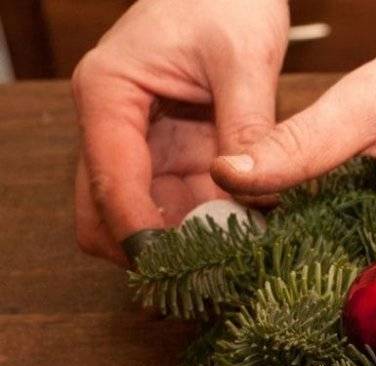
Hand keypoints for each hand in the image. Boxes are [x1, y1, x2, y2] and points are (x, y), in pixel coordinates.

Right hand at [71, 0, 288, 265]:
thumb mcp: (244, 58)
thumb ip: (247, 123)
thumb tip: (249, 188)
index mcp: (109, 94)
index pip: (111, 180)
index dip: (140, 233)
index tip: (177, 269)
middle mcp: (114, 124)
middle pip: (107, 212)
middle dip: (151, 250)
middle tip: (207, 278)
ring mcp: (144, 143)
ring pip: (144, 217)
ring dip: (182, 244)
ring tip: (232, 265)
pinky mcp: (175, 153)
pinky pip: (181, 205)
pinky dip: (206, 226)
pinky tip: (243, 238)